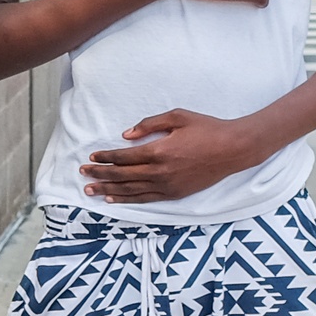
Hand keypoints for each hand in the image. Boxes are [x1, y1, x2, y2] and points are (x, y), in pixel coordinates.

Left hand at [80, 109, 262, 202]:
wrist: (233, 149)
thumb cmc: (206, 128)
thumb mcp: (177, 117)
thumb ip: (149, 125)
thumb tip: (126, 135)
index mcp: (159, 151)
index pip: (123, 157)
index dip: (105, 157)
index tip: (91, 157)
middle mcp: (161, 172)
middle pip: (122, 175)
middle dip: (100, 175)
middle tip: (81, 174)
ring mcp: (168, 185)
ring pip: (131, 190)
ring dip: (108, 190)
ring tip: (90, 191)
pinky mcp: (176, 193)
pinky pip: (146, 198)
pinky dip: (128, 199)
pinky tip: (114, 199)